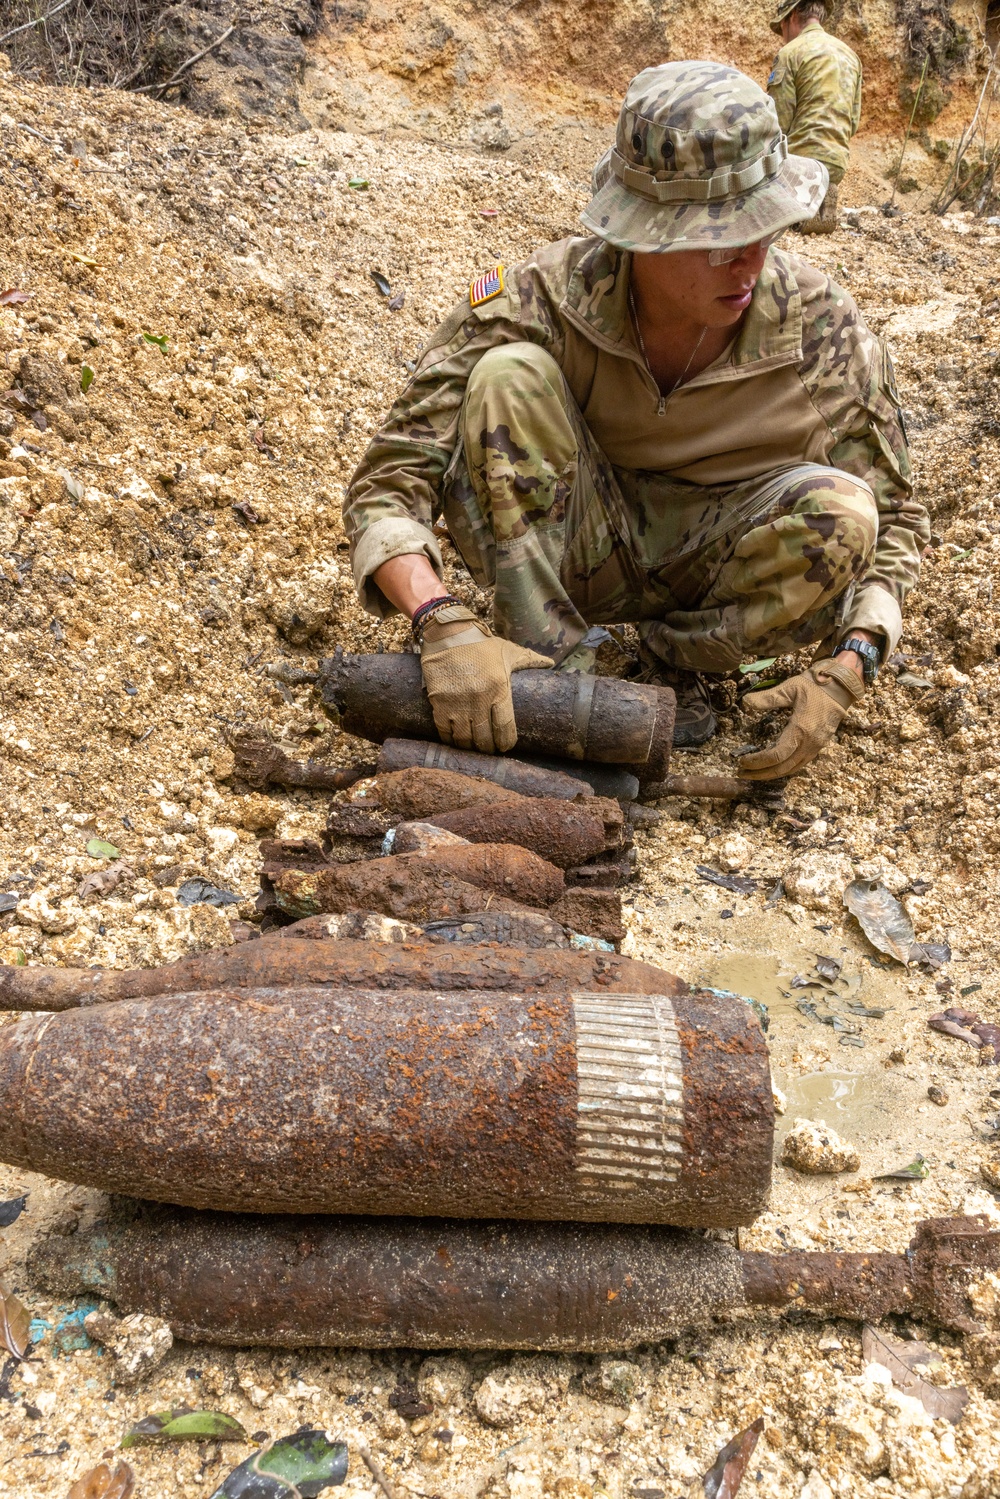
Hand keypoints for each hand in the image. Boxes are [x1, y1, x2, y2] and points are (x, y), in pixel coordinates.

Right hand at [420, 606, 551, 753]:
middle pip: (484, 738)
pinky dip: (450, 739)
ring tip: (472, 747)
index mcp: (500, 688)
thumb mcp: (508, 651)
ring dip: (469, 747)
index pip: (505, 727)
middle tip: (488, 749)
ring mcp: (457, 702)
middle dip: (487, 748)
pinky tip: (454, 740)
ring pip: (464, 738)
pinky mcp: (439, 701)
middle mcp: (479, 699)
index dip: (505, 742)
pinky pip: (444, 730)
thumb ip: (530, 660)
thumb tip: (550, 664)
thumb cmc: (481, 644)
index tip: (505, 747)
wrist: (448, 632)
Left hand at [737, 657, 863, 780]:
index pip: (775, 756)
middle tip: (742, 773)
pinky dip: (784, 769)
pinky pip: (799, 764)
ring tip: (753, 774)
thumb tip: (745, 702)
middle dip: (760, 774)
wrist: (840, 688)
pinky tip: (772, 767)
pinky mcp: (818, 747)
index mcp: (800, 731)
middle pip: (782, 768)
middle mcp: (809, 744)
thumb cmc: (814, 686)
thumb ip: (767, 698)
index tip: (742, 761)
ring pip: (791, 769)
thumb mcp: (789, 688)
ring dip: (771, 774)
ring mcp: (815, 747)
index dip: (757, 762)